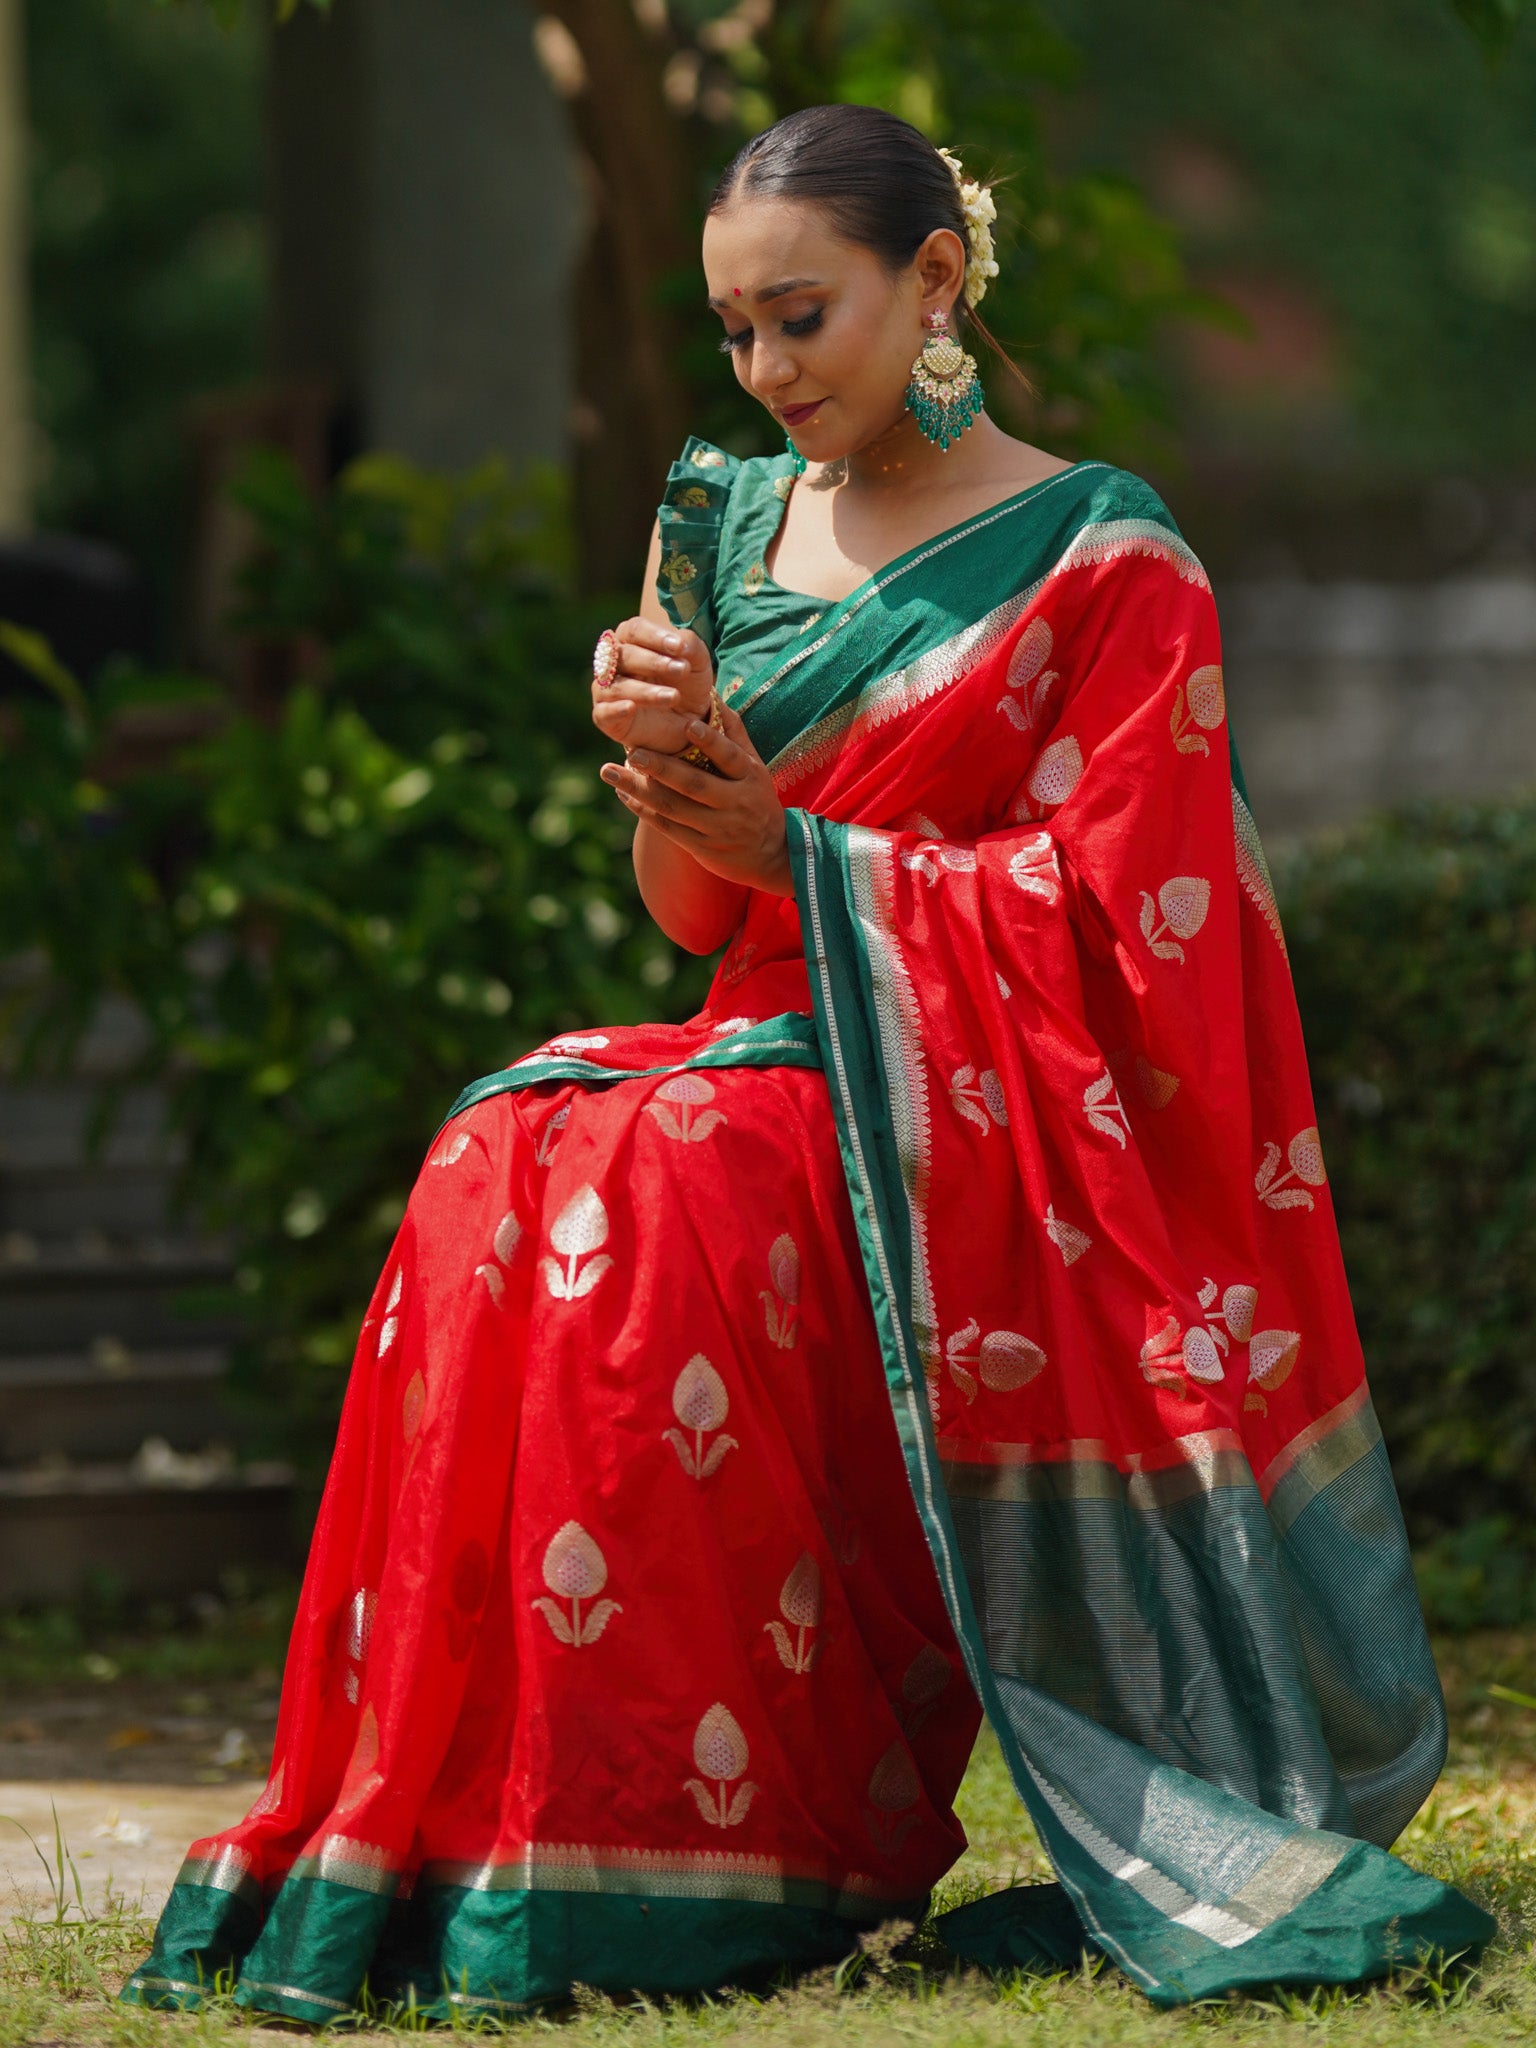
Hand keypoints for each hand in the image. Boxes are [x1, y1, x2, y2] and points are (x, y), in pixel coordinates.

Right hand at [590, 618, 714, 757]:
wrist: (689, 717)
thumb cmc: (686, 681)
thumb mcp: (697, 660)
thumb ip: (689, 645)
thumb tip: (679, 644)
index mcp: (631, 640)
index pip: (634, 630)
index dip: (654, 637)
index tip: (679, 647)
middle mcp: (613, 662)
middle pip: (623, 655)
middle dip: (653, 662)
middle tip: (682, 670)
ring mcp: (606, 690)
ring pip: (617, 685)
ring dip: (646, 691)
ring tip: (674, 696)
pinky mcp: (605, 717)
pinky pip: (603, 712)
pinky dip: (615, 710)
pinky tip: (631, 707)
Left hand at [600, 703, 791, 896]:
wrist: (770, 853)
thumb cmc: (756, 798)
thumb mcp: (755, 766)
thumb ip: (734, 733)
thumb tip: (711, 694)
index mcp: (750, 777)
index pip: (729, 757)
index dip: (710, 741)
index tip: (686, 725)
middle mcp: (734, 803)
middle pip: (694, 784)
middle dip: (661, 768)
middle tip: (631, 751)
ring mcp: (717, 827)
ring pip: (673, 807)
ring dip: (639, 789)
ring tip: (609, 772)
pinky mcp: (701, 846)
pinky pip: (667, 827)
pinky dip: (642, 810)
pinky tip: (623, 793)